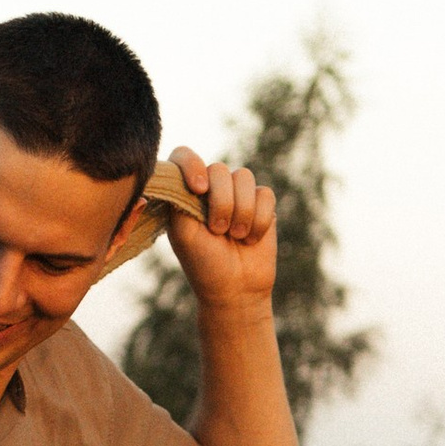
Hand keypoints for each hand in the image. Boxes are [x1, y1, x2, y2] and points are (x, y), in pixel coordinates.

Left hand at [163, 148, 278, 325]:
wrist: (236, 289)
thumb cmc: (204, 263)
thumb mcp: (183, 232)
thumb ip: (179, 197)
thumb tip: (182, 168)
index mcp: (184, 193)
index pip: (183, 156)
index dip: (191, 165)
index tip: (198, 189)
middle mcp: (210, 189)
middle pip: (219, 169)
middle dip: (222, 203)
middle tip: (218, 231)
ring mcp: (237, 194)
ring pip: (245, 177)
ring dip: (242, 212)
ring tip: (236, 236)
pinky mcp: (261, 203)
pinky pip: (265, 193)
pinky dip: (260, 220)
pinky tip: (251, 238)